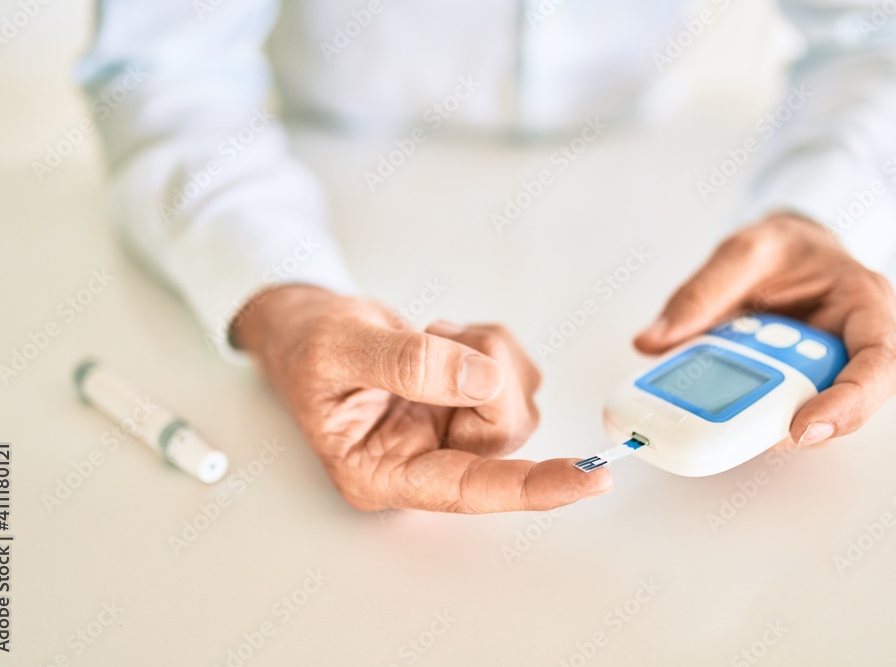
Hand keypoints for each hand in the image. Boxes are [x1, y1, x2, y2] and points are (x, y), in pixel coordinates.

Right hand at [232, 285, 612, 512]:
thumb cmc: (305, 345)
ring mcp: (448, 432)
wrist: (304, 325)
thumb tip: (479, 380)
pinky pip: (513, 375)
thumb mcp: (338, 348)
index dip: (534, 486)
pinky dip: (492, 343)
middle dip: (489, 375)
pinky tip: (447, 335)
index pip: (470, 491)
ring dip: (491, 354)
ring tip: (434, 331)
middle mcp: (423, 461)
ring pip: (515, 404)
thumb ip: (406, 365)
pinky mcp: (466, 403)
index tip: (591, 477)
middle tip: (442, 335)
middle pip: (502, 435)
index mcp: (382, 473)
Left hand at [634, 214, 895, 447]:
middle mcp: (858, 342)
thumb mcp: (742, 251)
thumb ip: (700, 292)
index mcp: (863, 301)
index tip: (802, 425)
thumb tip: (654, 341)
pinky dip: (751, 417)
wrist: (785, 251)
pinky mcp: (802, 386)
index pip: (879, 363)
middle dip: (801, 424)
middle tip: (751, 435)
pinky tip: (719, 411)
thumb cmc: (784, 247)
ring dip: (770, 424)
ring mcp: (832, 370)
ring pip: (814, 418)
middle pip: (851, 405)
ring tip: (725, 419)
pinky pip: (782, 412)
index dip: (848, 403)